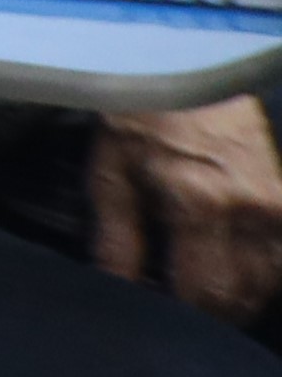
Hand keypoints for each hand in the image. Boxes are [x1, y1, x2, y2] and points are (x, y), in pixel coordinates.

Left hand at [93, 100, 281, 320]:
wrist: (184, 63)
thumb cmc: (142, 114)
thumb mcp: (111, 174)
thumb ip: (117, 239)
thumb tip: (121, 290)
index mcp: (202, 204)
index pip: (205, 291)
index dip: (182, 313)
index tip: (160, 311)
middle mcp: (253, 207)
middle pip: (248, 294)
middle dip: (214, 309)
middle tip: (183, 302)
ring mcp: (281, 200)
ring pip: (275, 278)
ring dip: (245, 292)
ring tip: (207, 282)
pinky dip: (267, 267)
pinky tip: (240, 265)